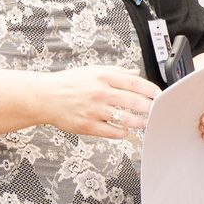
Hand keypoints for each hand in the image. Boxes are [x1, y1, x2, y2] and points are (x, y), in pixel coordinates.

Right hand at [35, 66, 161, 139]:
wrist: (45, 97)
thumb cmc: (68, 83)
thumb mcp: (93, 70)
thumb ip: (116, 72)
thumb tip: (135, 73)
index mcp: (103, 77)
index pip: (135, 83)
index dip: (151, 90)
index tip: (159, 95)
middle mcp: (100, 93)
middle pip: (134, 102)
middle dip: (149, 108)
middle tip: (156, 111)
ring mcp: (94, 110)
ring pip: (126, 119)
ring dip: (139, 122)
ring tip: (144, 122)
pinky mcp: (87, 126)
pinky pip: (112, 132)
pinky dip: (122, 132)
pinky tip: (125, 130)